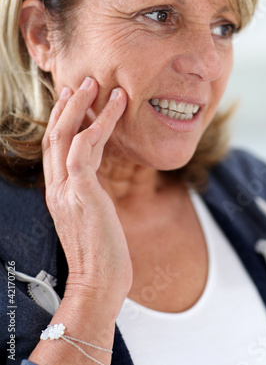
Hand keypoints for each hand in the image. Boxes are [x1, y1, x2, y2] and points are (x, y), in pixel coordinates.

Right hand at [42, 77, 131, 303]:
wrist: (99, 283)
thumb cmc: (102, 252)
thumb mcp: (92, 215)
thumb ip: (89, 192)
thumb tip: (98, 176)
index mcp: (58, 191)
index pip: (54, 147)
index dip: (62, 119)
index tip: (73, 98)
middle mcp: (57, 187)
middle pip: (54, 135)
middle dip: (69, 105)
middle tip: (83, 82)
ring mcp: (66, 189)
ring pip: (66, 135)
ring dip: (83, 106)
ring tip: (98, 85)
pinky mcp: (82, 192)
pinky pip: (84, 150)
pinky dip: (96, 127)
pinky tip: (112, 111)